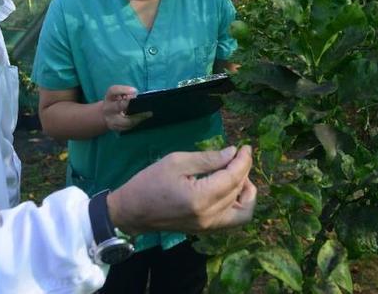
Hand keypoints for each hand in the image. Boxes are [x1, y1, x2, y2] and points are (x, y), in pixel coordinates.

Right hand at [101, 85, 150, 131]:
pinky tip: (143, 119)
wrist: (105, 115)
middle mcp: (108, 108)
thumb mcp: (119, 95)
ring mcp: (110, 119)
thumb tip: (137, 96)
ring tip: (149, 114)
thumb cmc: (116, 101)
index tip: (135, 91)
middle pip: (118, 106)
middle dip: (132, 105)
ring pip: (125, 121)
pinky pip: (127, 127)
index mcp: (109, 97)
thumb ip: (127, 93)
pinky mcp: (115, 128)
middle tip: (145, 105)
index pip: (113, 90)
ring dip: (138, 118)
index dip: (124, 90)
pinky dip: (136, 123)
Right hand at [107, 145, 256, 234]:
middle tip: (237, 156)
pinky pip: (233, 221)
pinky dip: (239, 205)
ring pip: (243, 211)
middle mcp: (209, 216)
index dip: (243, 161)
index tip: (245, 147)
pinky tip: (231, 190)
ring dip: (246, 191)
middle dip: (243, 171)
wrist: (132, 211)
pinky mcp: (206, 230)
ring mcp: (208, 227)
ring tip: (236, 174)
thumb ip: (207, 159)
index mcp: (200, 198)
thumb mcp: (176, 161)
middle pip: (239, 192)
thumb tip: (232, 153)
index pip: (233, 178)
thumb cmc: (149, 182)